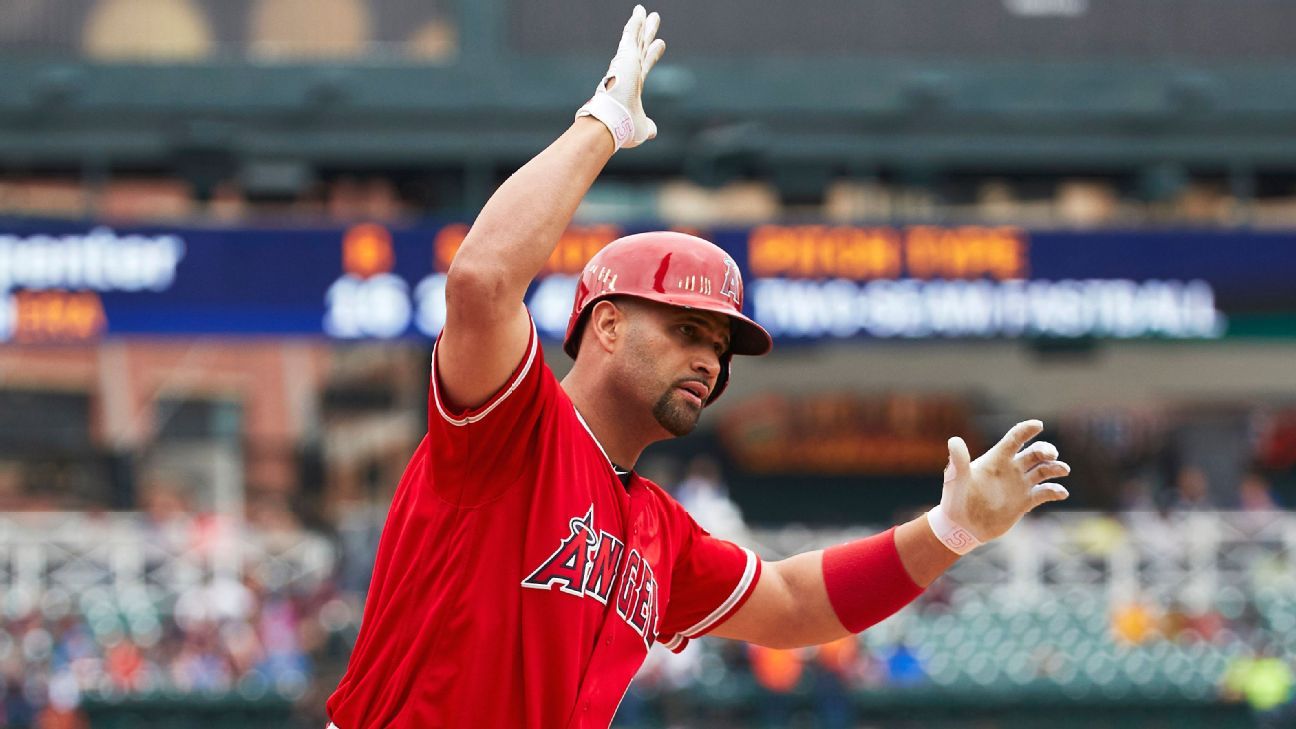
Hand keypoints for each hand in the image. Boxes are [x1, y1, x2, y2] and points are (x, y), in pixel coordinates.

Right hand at [576, 5, 665, 148]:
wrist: (612, 122)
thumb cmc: (623, 129)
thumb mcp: (641, 129)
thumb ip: (648, 128)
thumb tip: (653, 132)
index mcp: (631, 87)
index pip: (644, 67)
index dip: (652, 55)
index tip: (660, 45)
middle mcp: (628, 73)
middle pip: (640, 48)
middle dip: (647, 35)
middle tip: (654, 20)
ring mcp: (626, 63)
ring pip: (635, 38)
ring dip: (641, 24)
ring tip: (646, 11)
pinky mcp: (625, 56)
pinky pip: (631, 34)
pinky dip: (635, 22)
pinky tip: (640, 10)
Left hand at [940, 420, 1070, 542]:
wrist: (962, 527)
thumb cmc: (955, 500)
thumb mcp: (956, 479)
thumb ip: (958, 461)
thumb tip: (954, 440)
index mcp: (995, 459)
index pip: (1014, 439)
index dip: (1026, 430)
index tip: (1038, 425)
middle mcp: (1010, 469)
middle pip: (1034, 453)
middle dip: (1045, 450)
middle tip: (1050, 454)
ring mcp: (1019, 485)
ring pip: (1044, 470)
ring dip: (1055, 467)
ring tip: (1063, 469)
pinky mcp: (1025, 502)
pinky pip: (1045, 493)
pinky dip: (1055, 491)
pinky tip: (1061, 492)